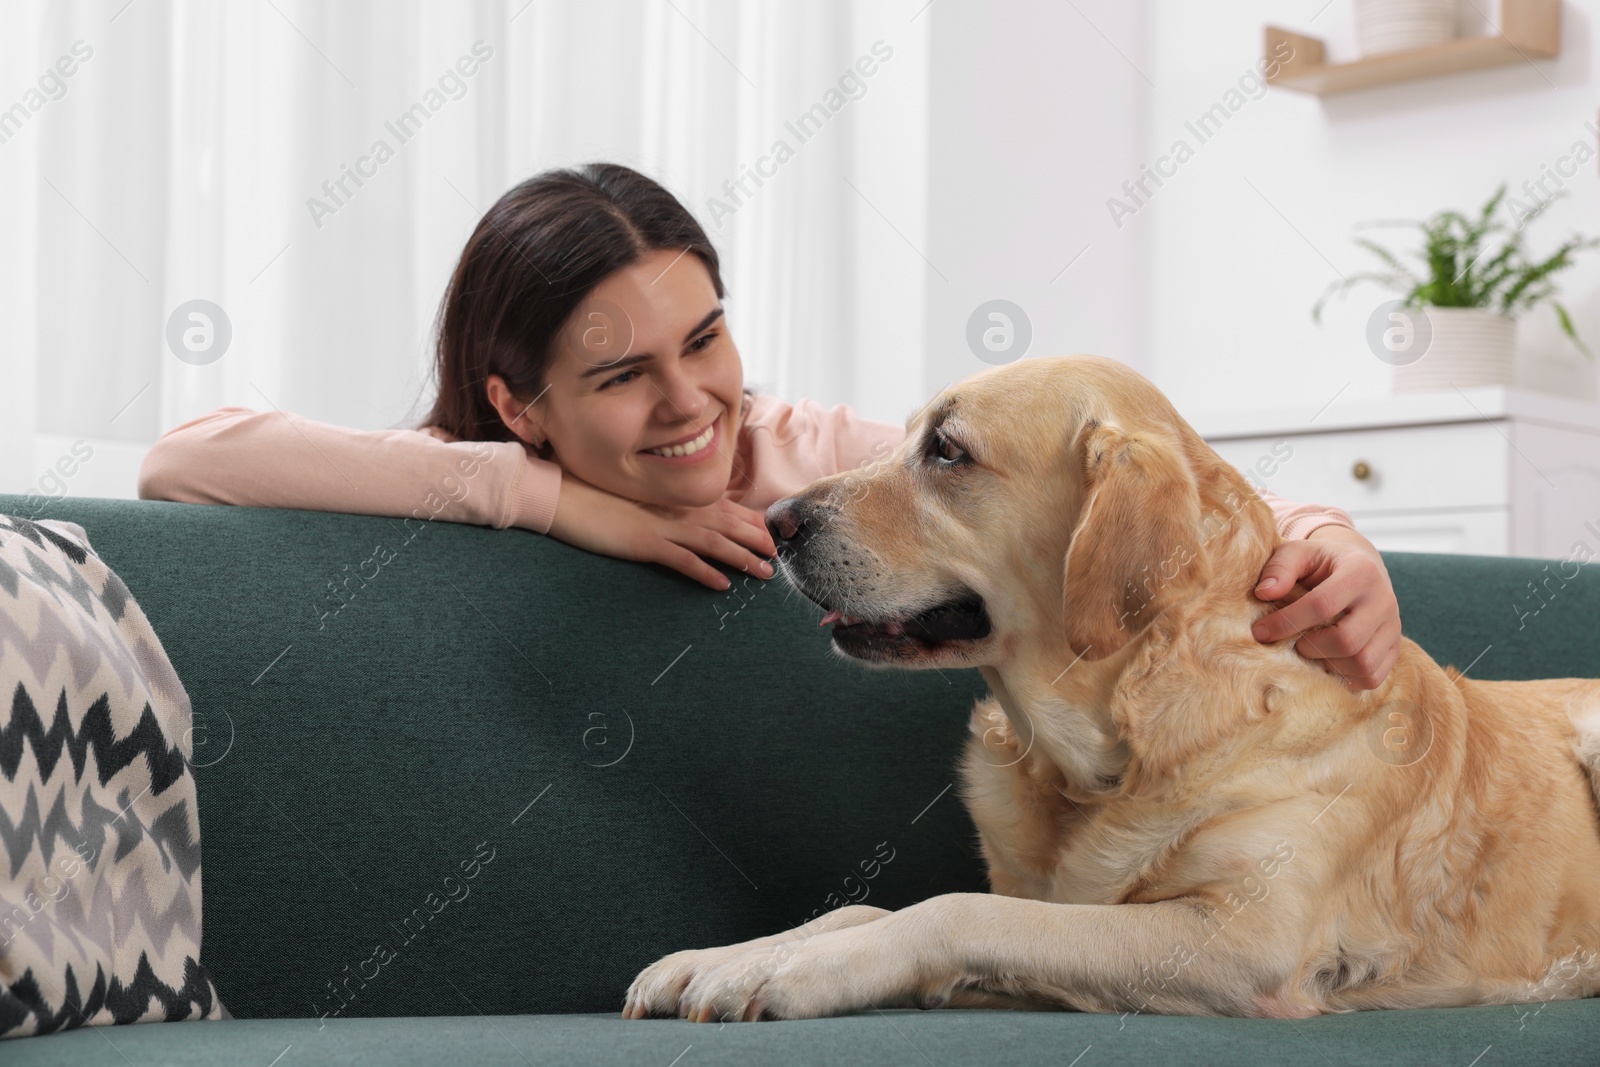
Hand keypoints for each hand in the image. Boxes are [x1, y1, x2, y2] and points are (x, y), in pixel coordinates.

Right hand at [546, 475, 775, 590]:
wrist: (566, 497)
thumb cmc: (600, 500)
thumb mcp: (640, 502)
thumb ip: (666, 508)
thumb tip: (689, 520)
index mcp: (674, 499)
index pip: (723, 508)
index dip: (750, 522)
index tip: (771, 535)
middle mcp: (675, 510)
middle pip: (727, 524)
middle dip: (756, 540)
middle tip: (779, 557)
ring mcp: (662, 526)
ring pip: (713, 542)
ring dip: (741, 558)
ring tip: (763, 574)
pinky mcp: (645, 543)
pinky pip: (682, 560)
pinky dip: (704, 572)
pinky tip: (721, 585)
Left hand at [1250, 525, 1400, 690]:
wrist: (1360, 568)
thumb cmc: (1321, 563)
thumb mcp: (1298, 553)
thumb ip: (1279, 568)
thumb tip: (1264, 593)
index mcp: (1360, 571)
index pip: (1322, 604)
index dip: (1287, 622)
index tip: (1261, 631)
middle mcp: (1384, 599)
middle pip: (1347, 640)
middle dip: (1310, 648)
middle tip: (1293, 644)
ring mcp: (1393, 626)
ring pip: (1363, 663)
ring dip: (1328, 665)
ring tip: (1311, 652)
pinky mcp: (1395, 647)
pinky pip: (1373, 676)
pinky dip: (1346, 678)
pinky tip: (1327, 663)